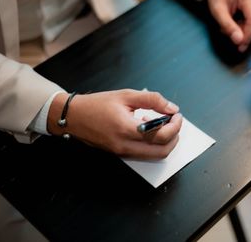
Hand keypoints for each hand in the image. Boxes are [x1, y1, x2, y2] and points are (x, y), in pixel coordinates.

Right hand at [48, 89, 182, 159]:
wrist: (73, 117)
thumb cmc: (97, 104)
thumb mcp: (125, 95)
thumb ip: (151, 100)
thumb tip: (171, 108)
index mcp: (127, 129)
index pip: (161, 135)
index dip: (175, 126)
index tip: (177, 115)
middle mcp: (125, 145)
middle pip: (162, 151)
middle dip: (174, 137)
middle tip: (174, 121)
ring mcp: (122, 152)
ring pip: (154, 155)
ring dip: (164, 142)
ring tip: (160, 123)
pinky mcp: (120, 154)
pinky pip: (143, 154)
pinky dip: (152, 144)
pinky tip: (147, 128)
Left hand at [206, 0, 250, 51]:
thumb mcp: (217, 12)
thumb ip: (228, 27)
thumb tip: (239, 41)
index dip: (247, 37)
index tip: (239, 48)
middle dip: (244, 34)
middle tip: (227, 31)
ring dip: (246, 32)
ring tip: (233, 24)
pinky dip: (249, 29)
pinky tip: (239, 23)